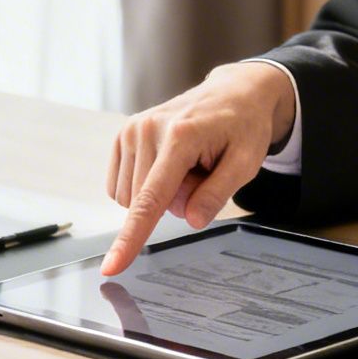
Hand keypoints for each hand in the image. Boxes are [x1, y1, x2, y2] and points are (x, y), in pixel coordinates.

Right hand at [102, 61, 297, 274]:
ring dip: (159, 193)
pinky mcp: (123, 134)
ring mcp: (131, 129)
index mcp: (180, 137)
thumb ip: (217, 193)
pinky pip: (122, 187)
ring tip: (187, 165)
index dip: (131, 238)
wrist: (233, 93)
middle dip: (174, 201)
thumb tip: (192, 220)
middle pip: (145, 203)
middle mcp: (148, 129)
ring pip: (131, 197)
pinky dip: (145, 185)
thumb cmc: (243, 127)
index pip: (151, 199)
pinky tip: (168, 163)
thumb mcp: (246, 163)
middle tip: (202, 172)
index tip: (112, 265)